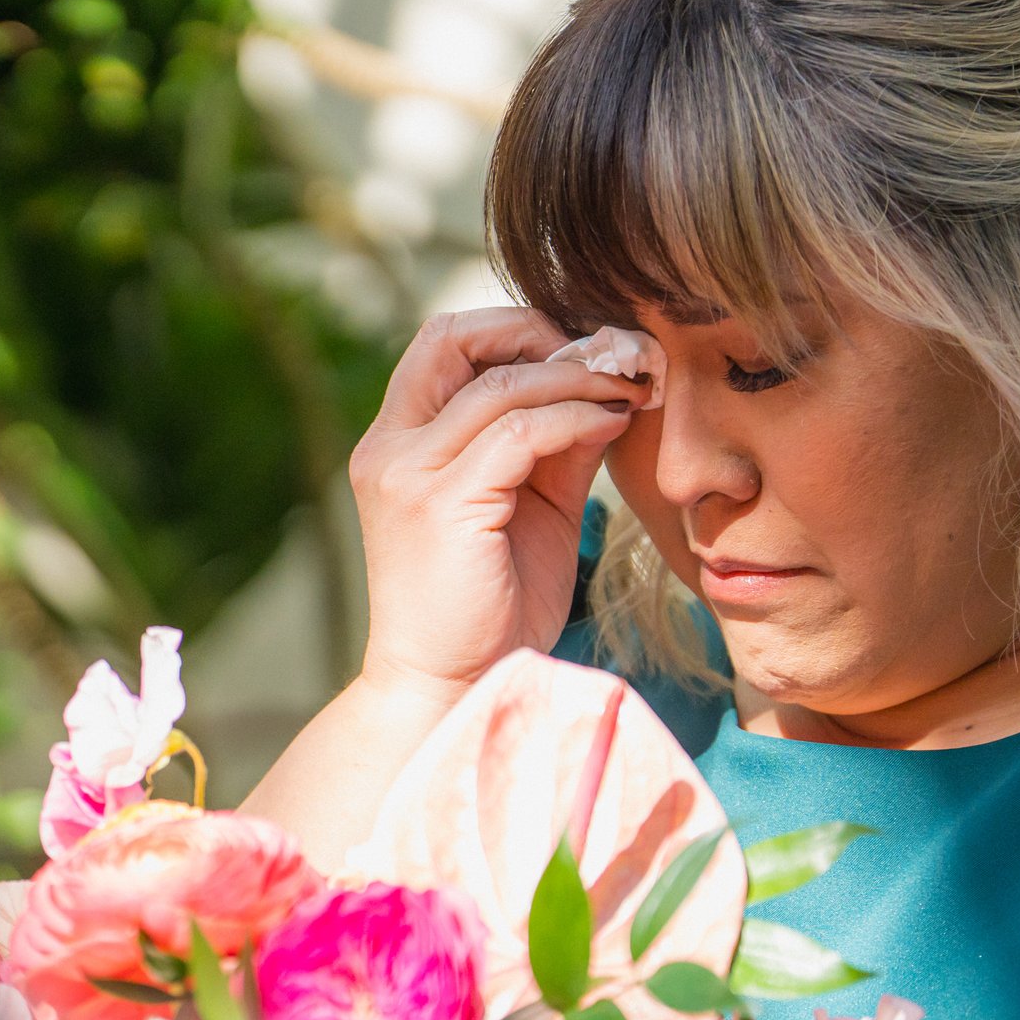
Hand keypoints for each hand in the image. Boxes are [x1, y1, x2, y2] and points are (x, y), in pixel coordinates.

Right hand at [348, 307, 643, 702]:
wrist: (454, 688)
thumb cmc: (489, 609)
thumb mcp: (527, 507)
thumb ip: (552, 444)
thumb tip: (609, 384)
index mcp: (394, 447)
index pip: (443, 345)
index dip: (514, 332)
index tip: (582, 353)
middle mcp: (387, 451)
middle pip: (452, 338)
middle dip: (537, 333)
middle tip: (606, 356)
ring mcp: (408, 475)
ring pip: (502, 385)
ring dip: (579, 377)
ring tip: (631, 389)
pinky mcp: (442, 504)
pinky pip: (523, 430)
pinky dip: (578, 416)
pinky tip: (615, 424)